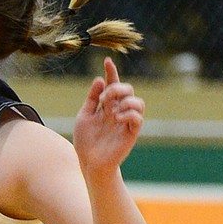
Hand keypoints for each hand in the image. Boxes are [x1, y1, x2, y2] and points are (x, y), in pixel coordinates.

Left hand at [73, 57, 144, 176]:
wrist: (89, 163)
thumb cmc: (86, 142)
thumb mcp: (84, 116)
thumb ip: (92, 98)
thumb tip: (99, 79)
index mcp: (107, 106)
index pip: (112, 85)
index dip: (111, 72)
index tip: (107, 61)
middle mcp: (119, 111)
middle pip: (127, 89)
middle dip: (116, 88)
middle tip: (103, 99)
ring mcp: (126, 121)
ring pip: (138, 101)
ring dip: (126, 100)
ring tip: (112, 111)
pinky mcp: (131, 133)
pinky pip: (138, 118)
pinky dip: (129, 114)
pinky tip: (117, 118)